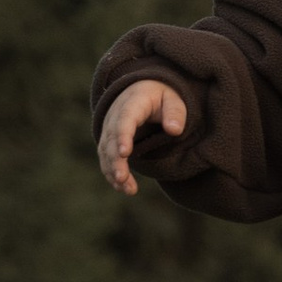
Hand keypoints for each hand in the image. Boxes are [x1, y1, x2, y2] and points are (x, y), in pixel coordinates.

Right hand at [97, 79, 185, 193]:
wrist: (142, 91)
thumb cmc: (161, 97)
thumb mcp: (173, 99)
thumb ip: (175, 113)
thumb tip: (175, 130)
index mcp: (132, 103)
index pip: (124, 120)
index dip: (123, 136)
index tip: (124, 153)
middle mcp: (115, 116)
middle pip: (111, 139)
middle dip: (115, 161)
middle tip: (122, 179)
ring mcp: (109, 129)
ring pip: (106, 152)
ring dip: (113, 171)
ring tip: (128, 190)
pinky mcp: (109, 142)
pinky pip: (106, 158)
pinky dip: (111, 173)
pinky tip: (122, 188)